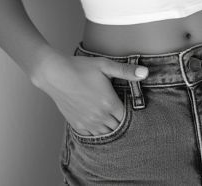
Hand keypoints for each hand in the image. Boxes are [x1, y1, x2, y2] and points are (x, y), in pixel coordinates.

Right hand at [31, 48, 147, 134]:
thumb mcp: (105, 65)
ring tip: (111, 119)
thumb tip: (146, 72)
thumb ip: (126, 71)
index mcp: (109, 103)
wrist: (55, 74)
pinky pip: (91, 135)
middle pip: (117, 127)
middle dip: (120, 121)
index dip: (129, 113)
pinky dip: (97, 131)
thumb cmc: (80, 67)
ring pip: (105, 134)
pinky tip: (98, 123)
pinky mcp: (76, 124)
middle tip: (120, 113)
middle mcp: (99, 116)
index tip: (128, 106)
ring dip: (110, 128)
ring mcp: (87, 122)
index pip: (126, 117)